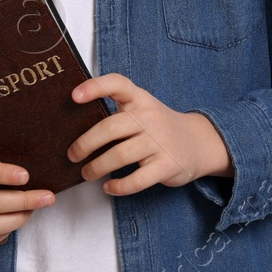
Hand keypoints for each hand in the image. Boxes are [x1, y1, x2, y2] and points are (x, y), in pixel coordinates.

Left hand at [67, 73, 233, 194]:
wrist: (199, 143)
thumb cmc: (158, 127)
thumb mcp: (143, 110)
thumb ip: (117, 113)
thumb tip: (75, 128)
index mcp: (140, 99)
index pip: (118, 84)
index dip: (95, 87)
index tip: (74, 96)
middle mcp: (150, 117)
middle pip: (110, 128)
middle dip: (85, 144)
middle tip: (72, 155)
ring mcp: (160, 141)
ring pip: (119, 156)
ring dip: (96, 167)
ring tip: (87, 173)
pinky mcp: (167, 165)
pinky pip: (136, 180)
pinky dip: (118, 187)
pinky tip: (109, 187)